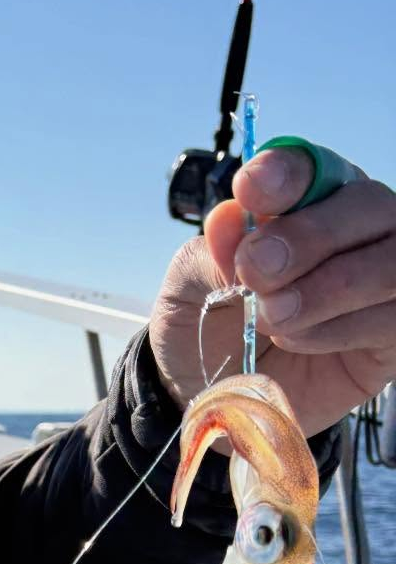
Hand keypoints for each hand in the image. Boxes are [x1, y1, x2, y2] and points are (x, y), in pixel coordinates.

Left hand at [148, 150, 395, 435]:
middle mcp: (356, 230)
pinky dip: (338, 330)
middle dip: (310, 236)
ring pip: (389, 263)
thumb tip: (228, 217)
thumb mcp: (188, 289)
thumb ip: (209, 254)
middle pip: (366, 205)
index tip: (250, 190)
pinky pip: (392, 319)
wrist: (214, 396)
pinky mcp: (394, 333)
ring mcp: (384, 279)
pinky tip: (297, 340)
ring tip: (272, 318)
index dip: (288, 175)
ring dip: (326, 289)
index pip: (311, 168)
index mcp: (303, 203)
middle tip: (256, 271)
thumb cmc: (208, 327)